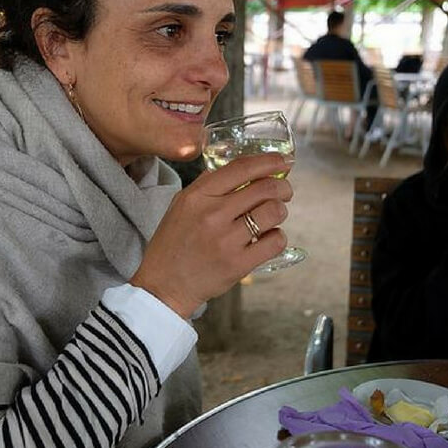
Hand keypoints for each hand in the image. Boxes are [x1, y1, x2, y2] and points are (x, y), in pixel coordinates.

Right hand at [131, 153, 292, 318]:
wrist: (163, 286)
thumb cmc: (173, 244)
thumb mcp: (181, 205)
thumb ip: (207, 185)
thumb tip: (243, 169)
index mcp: (198, 196)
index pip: (241, 168)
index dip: (269, 161)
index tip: (283, 161)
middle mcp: (213, 214)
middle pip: (265, 189)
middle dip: (283, 188)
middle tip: (285, 192)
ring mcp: (226, 240)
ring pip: (274, 212)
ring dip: (280, 212)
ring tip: (273, 217)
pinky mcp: (238, 264)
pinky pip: (275, 242)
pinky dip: (277, 237)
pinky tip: (268, 238)